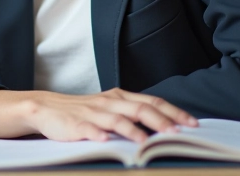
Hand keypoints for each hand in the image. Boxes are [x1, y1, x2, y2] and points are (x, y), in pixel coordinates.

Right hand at [22, 88, 196, 142]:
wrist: (47, 108)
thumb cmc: (83, 112)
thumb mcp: (110, 108)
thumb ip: (132, 113)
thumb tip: (164, 124)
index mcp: (120, 97)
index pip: (152, 102)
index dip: (173, 112)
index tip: (192, 124)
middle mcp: (109, 102)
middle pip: (141, 109)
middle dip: (162, 121)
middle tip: (178, 134)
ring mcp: (93, 113)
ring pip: (118, 119)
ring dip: (135, 131)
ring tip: (147, 142)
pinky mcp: (76, 125)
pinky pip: (89, 129)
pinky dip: (99, 135)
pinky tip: (107, 142)